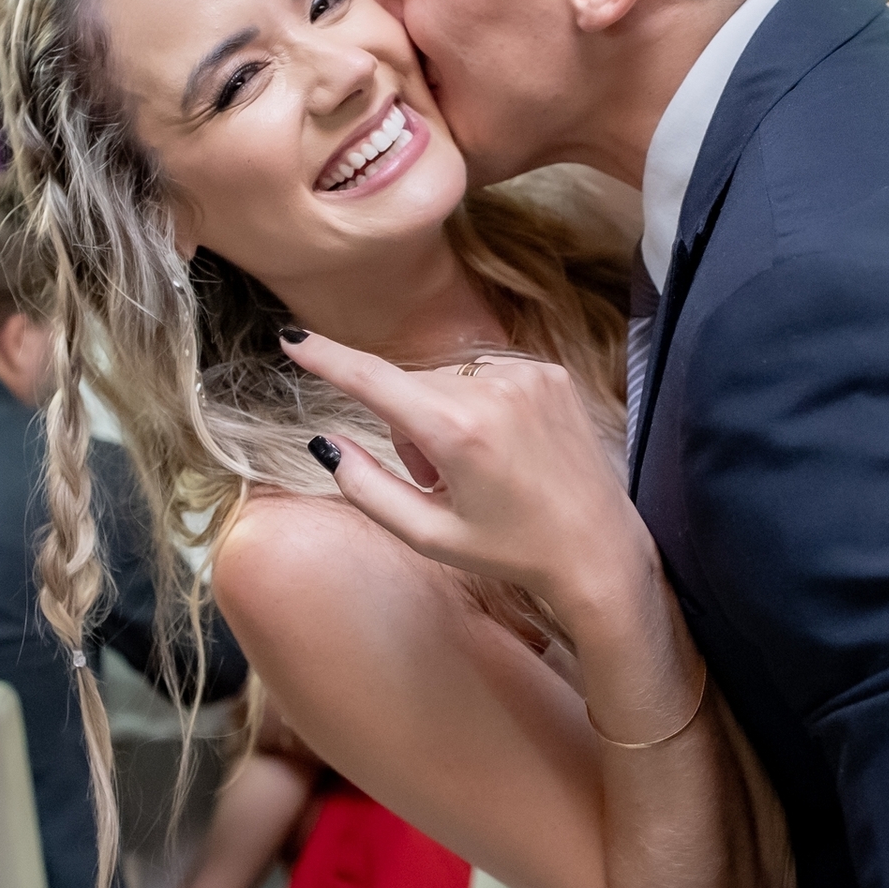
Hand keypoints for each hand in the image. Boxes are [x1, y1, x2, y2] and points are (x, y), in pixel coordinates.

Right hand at [280, 333, 655, 621]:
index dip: (327, 358)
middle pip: (410, 387)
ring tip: (480, 467)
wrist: (597, 547)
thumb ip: (366, 487)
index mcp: (458, 431)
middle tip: (440, 480)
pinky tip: (507, 447)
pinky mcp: (551, 372)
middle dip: (408, 426)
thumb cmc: (510, 550)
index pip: (374, 381)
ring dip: (444, 415)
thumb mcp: (428, 534)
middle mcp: (492, 389)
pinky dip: (481, 405)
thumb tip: (327, 443)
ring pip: (446, 380)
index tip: (291, 337)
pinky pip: (485, 376)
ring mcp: (528, 374)